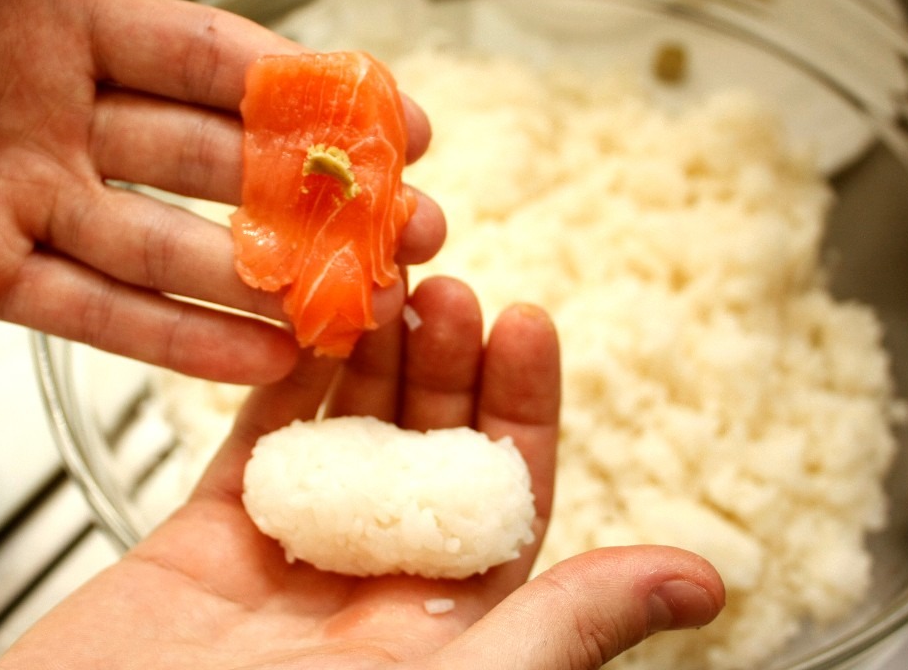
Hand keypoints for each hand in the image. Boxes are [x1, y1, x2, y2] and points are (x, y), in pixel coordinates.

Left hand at [0, 0, 442, 382]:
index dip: (306, 88)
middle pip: (214, 159)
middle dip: (318, 195)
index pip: (207, 57)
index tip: (393, 116)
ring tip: (359, 303)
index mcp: (44, 16)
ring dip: (267, 278)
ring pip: (169, 246)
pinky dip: (174, 340)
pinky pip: (92, 315)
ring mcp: (18, 201)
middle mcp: (49, 113)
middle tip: (410, 223)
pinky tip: (256, 357)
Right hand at [0, 277, 723, 669]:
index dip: (520, 404)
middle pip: (424, 445)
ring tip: (388, 284)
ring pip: (343, 430)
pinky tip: (303, 324)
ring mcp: (288, 554)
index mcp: (444, 622)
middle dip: (444, 362)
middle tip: (451, 288)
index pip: (503, 491)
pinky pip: (252, 440)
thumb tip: (703, 581)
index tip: (528, 320)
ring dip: (368, 356)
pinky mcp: (204, 535)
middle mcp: (373, 582)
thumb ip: (564, 624)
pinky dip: (277, 378)